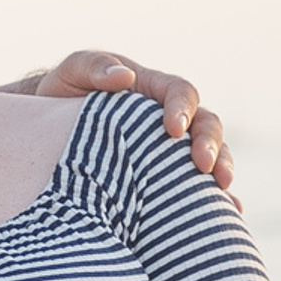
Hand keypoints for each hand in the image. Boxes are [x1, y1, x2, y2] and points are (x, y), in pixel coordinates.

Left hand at [33, 49, 236, 199]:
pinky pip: (199, 186)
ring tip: (222, 192)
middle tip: (204, 166)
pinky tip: (228, 213)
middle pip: (206, 124)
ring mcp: (173, 147)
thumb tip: (124, 77)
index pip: (180, 92)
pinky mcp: (169, 174)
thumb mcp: (74, 71)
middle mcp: (171, 116)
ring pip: (212, 154)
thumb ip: (95, 68)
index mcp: (153, 88)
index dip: (182, 109)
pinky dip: (218, 198)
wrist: (52, 127)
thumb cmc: (65, 93)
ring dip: (222, 170)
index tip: (172, 130)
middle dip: (210, 144)